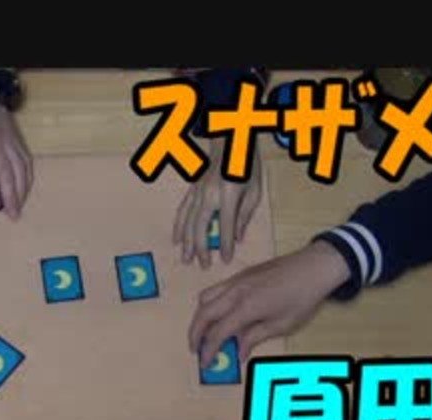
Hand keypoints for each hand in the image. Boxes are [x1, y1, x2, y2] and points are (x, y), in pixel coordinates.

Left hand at [0, 90, 32, 220]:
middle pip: (6, 171)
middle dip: (11, 194)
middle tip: (13, 214)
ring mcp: (9, 141)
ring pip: (20, 167)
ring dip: (21, 189)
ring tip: (20, 206)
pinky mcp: (17, 140)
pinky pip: (26, 161)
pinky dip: (27, 177)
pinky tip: (25, 189)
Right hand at [173, 138, 262, 268]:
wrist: (229, 141)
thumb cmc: (246, 166)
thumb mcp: (254, 190)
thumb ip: (244, 215)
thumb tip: (237, 238)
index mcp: (229, 194)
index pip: (226, 225)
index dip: (226, 245)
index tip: (226, 260)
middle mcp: (209, 194)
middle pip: (201, 226)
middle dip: (202, 248)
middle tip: (203, 266)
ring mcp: (197, 191)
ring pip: (188, 221)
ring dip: (187, 242)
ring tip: (186, 259)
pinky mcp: (191, 190)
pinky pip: (182, 211)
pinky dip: (179, 227)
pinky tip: (177, 241)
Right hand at [189, 241, 350, 367]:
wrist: (313, 267)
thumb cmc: (302, 298)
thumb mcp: (282, 324)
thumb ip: (255, 337)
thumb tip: (238, 352)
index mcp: (246, 307)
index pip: (217, 332)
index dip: (208, 350)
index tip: (205, 363)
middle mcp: (235, 292)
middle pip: (203, 314)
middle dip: (195, 334)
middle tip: (195, 350)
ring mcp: (236, 280)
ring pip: (205, 298)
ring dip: (199, 316)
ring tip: (203, 332)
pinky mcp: (240, 275)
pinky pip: (215, 289)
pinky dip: (209, 304)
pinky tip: (218, 314)